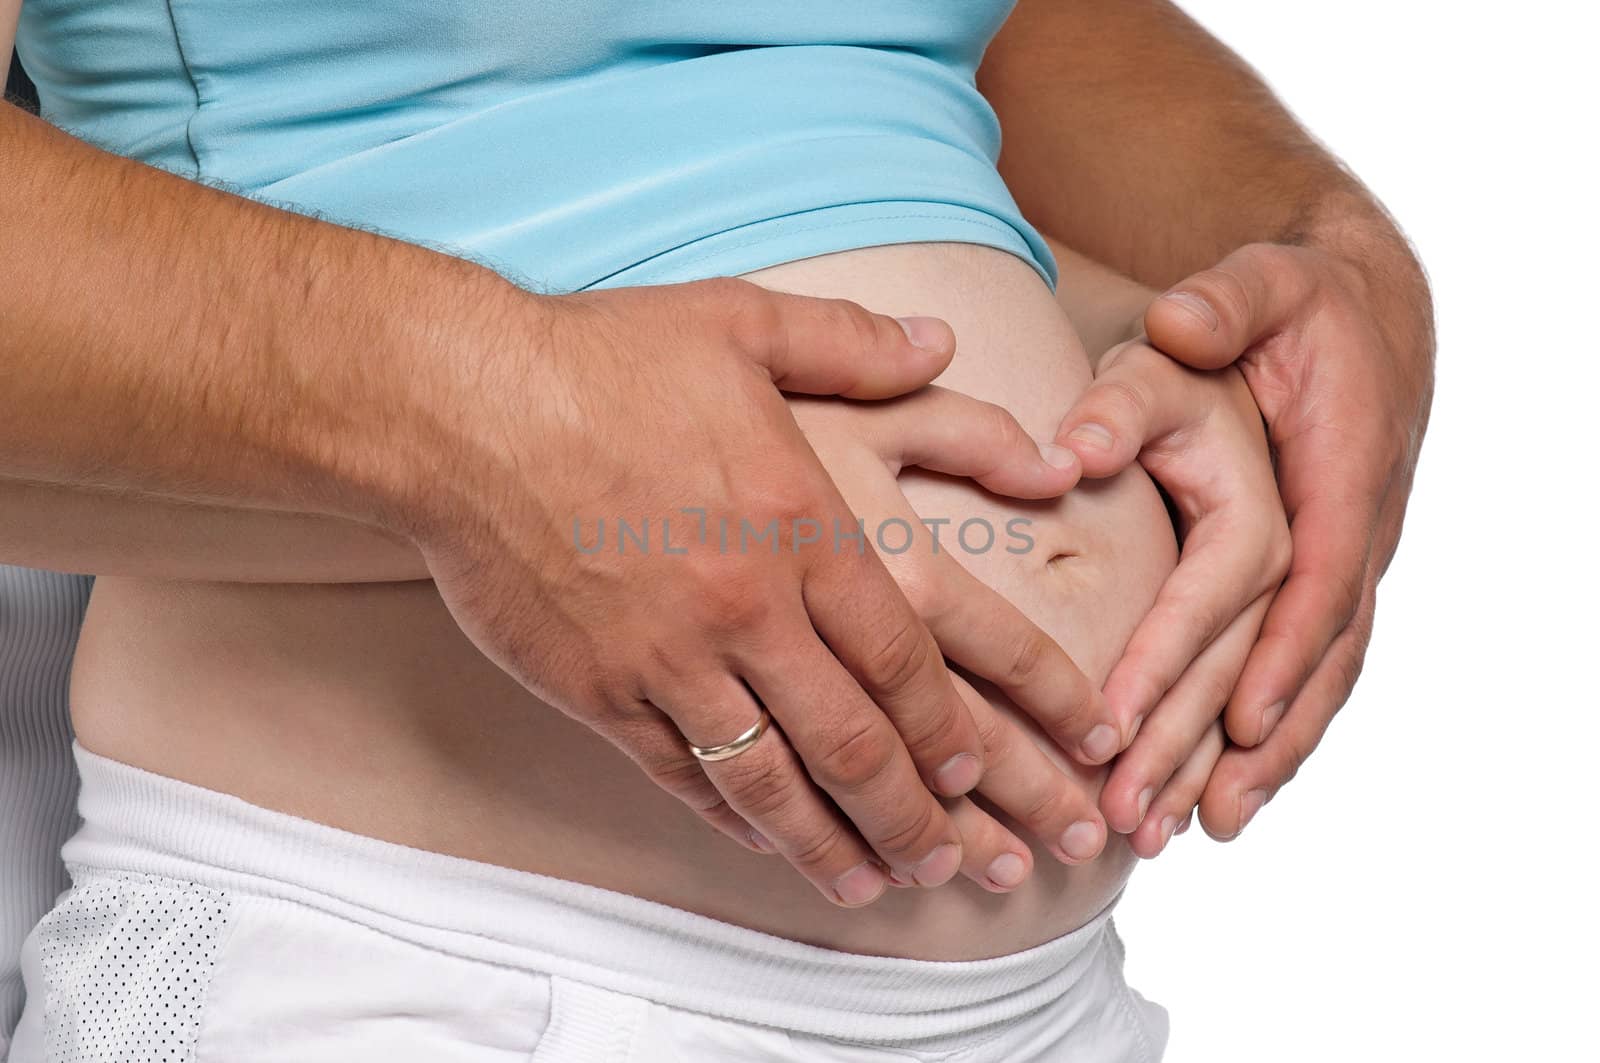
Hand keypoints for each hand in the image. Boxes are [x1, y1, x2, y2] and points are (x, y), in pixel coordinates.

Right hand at [395, 277, 1083, 905]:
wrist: (459, 408)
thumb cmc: (600, 360)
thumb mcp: (742, 322)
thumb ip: (852, 341)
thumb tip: (940, 340)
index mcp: (800, 526)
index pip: (902, 658)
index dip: (947, 729)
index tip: (974, 773)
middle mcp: (747, 609)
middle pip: (852, 742)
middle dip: (910, 815)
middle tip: (950, 862)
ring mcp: (669, 659)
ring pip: (770, 782)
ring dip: (828, 843)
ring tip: (870, 885)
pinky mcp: (599, 691)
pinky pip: (680, 774)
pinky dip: (732, 819)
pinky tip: (764, 842)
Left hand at [1092, 238, 1433, 838]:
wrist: (1357, 314)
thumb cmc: (1298, 305)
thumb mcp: (1262, 284)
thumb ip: (1222, 304)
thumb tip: (1173, 327)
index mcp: (1341, 472)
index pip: (1306, 579)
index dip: (1271, 655)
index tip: (1219, 728)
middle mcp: (1357, 535)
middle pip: (1300, 657)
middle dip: (1226, 740)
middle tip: (1150, 811)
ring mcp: (1349, 568)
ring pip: (1313, 683)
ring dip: (1256, 763)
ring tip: (1191, 833)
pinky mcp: (1328, 584)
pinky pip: (1309, 674)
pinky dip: (1275, 738)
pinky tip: (1228, 795)